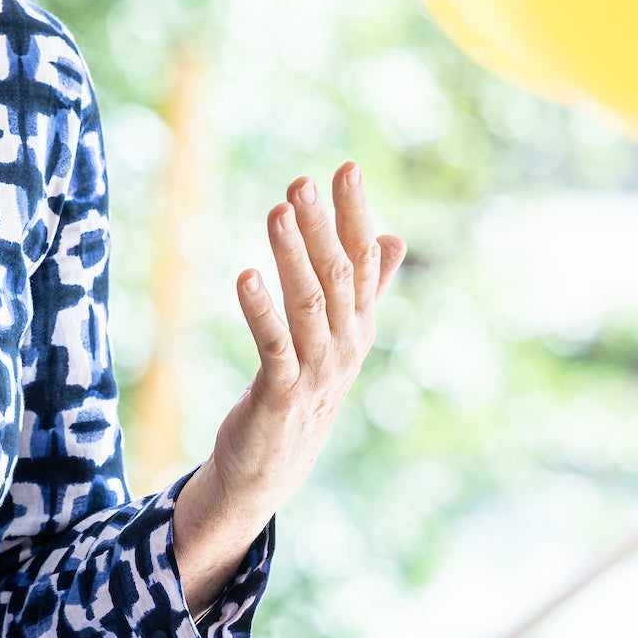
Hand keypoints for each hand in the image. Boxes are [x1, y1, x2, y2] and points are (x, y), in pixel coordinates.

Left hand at [174, 161, 404, 604]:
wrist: (271, 470)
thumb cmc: (303, 392)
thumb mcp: (339, 337)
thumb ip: (367, 288)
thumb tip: (392, 236)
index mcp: (357, 325)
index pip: (362, 261)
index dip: (355, 215)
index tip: (346, 167)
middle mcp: (344, 345)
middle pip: (336, 277)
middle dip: (320, 226)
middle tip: (302, 181)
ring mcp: (315, 372)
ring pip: (308, 305)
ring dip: (292, 256)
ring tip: (276, 212)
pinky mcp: (280, 396)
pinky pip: (273, 346)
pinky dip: (260, 310)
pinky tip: (245, 276)